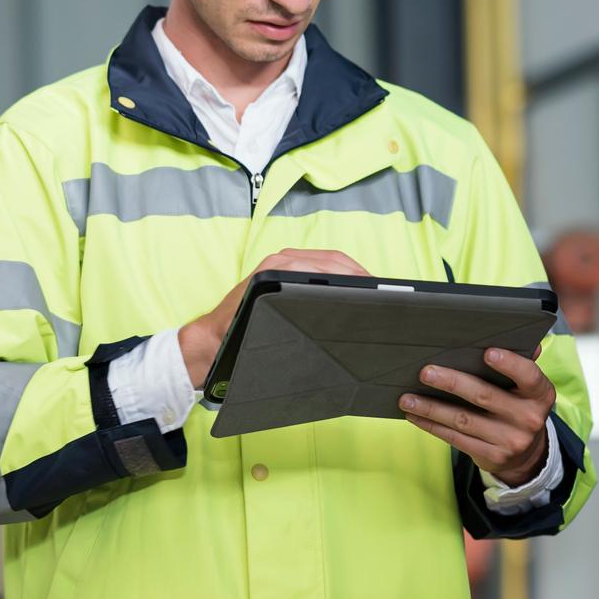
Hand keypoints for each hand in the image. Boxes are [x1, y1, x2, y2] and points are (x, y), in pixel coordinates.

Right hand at [178, 249, 369, 388]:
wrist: (215, 340)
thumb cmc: (254, 330)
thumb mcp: (290, 315)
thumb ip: (315, 309)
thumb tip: (353, 316)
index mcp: (294, 266)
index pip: (337, 263)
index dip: (361, 275)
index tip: (382, 294)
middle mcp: (287, 259)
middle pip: (336, 261)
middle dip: (361, 277)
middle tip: (383, 300)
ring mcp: (276, 264)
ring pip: (324, 264)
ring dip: (348, 278)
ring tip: (368, 298)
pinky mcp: (267, 273)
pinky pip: (302, 270)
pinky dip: (324, 279)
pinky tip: (340, 294)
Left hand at [398, 347, 553, 484]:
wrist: (527, 454)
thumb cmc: (519, 407)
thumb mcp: (527, 389)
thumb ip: (521, 365)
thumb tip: (525, 341)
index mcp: (540, 395)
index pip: (529, 376)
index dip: (509, 364)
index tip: (487, 352)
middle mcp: (528, 418)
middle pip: (484, 396)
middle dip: (451, 383)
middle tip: (425, 372)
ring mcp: (510, 440)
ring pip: (463, 420)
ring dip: (431, 408)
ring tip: (407, 398)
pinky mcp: (492, 456)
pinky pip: (456, 438)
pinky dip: (432, 425)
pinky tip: (415, 415)